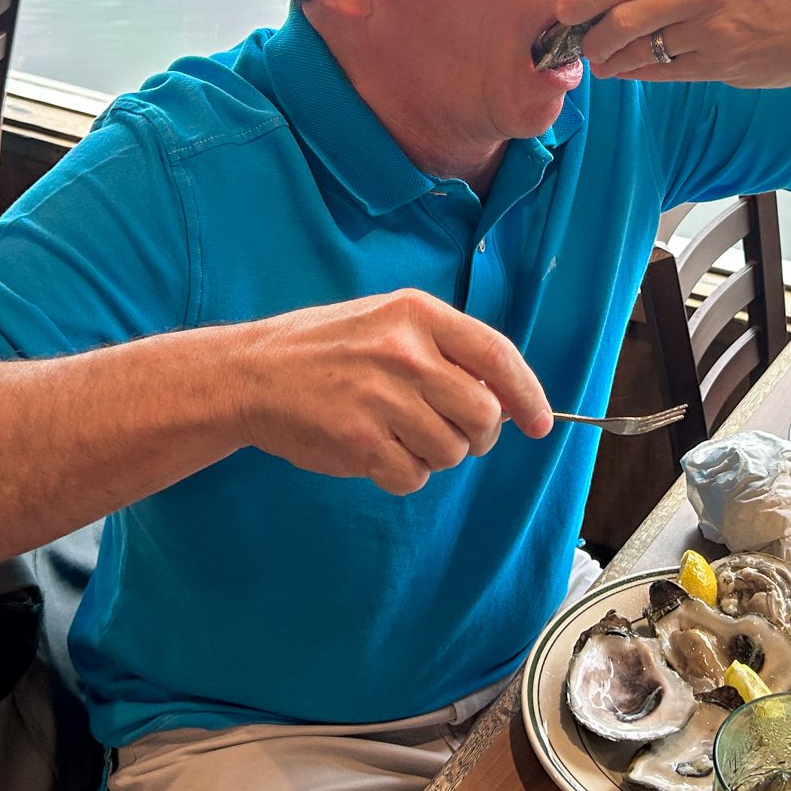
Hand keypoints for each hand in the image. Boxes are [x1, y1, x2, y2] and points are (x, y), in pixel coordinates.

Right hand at [233, 289, 551, 494]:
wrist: (250, 374)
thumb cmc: (325, 350)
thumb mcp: (387, 322)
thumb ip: (444, 349)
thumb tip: (505, 395)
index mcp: (417, 314)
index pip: (497, 355)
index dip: (528, 394)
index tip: (540, 422)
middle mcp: (404, 353)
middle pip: (483, 413)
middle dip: (479, 434)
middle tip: (455, 433)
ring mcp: (381, 398)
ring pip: (452, 450)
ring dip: (435, 454)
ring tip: (399, 435)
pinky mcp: (359, 441)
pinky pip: (413, 476)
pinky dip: (403, 474)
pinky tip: (377, 453)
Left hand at [554, 0, 790, 88]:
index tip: (563, 9)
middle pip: (629, 16)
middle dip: (593, 35)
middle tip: (578, 43)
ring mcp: (718, 30)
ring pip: (646, 49)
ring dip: (614, 59)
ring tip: (601, 61)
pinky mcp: (727, 63)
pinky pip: (669, 72)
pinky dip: (641, 73)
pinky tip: (628, 70)